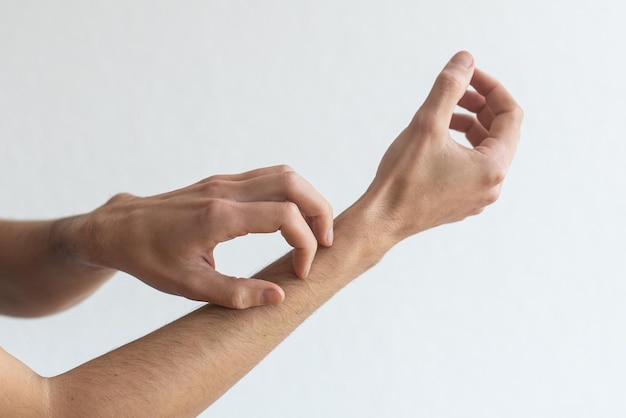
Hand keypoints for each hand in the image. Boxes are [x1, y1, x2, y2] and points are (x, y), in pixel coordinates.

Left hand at [76, 165, 333, 308]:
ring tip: (314, 233)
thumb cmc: (148, 257)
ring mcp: (224, 182)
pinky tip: (290, 221)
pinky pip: (268, 178)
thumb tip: (280, 296)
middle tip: (326, 243)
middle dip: (320, 211)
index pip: (284, 215)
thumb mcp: (189, 286)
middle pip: (293, 182)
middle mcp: (225, 191)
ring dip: (308, 199)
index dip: (305, 242)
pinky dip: (291, 195)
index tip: (301, 271)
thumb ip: (237, 294)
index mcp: (218, 217)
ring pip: (283, 174)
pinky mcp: (222, 183)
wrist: (118, 228)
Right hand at [363, 51, 522, 244]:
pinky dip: (461, 147)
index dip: (491, 88)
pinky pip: (472, 167)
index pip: (510, 115)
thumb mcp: (427, 124)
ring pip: (485, 150)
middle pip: (500, 133)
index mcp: (492, 167)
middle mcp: (492, 185)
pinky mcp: (461, 202)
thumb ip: (449, 88)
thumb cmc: (403, 179)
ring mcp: (477, 197)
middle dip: (480, 106)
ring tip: (443, 113)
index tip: (468, 74)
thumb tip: (465, 60)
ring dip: (469, 125)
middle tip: (456, 89)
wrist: (381, 220)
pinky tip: (436, 139)